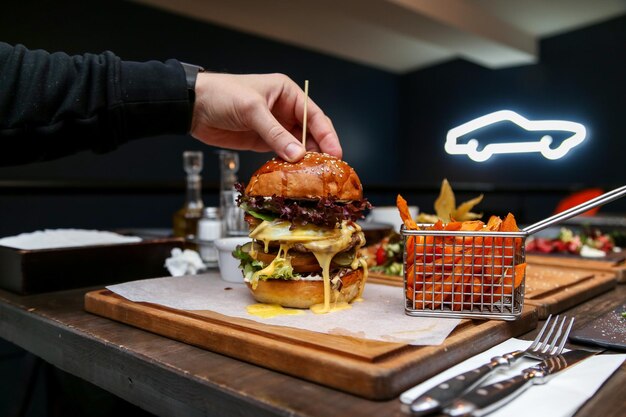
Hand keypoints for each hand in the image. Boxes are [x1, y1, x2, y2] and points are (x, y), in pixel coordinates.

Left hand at [190, 72, 341, 161]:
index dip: (327, 135)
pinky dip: (288, 165)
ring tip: (314, 176)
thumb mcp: (253, 110)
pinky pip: (281, 154)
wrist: (194, 107)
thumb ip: (276, 134)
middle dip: (319, 150)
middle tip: (328, 171)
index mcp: (287, 93)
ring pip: (296, 146)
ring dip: (304, 160)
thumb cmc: (223, 95)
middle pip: (309, 133)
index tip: (336, 154)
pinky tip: (294, 175)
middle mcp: (284, 110)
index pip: (314, 116)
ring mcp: (274, 127)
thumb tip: (298, 155)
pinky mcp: (262, 142)